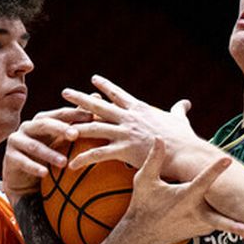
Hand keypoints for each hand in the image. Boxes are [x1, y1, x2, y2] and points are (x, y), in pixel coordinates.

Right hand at [2, 107, 94, 199]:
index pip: (60, 114)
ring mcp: (17, 141)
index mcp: (43, 121)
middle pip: (44, 124)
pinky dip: (33, 167)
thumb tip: (97, 96)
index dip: (74, 114)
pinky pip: (22, 161)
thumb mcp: (61, 137)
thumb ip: (77, 119)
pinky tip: (44, 174)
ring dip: (49, 154)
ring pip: (33, 146)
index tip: (92, 117)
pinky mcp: (10, 157)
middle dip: (60, 128)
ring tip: (64, 162)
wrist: (25, 177)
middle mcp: (28, 127)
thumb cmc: (48, 153)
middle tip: (75, 135)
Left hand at [60, 75, 198, 171]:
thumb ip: (179, 110)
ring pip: (92, 127)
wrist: (185, 153)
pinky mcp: (124, 149)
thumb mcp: (180, 120)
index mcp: (139, 109)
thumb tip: (186, 103)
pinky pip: (98, 154)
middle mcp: (128, 118)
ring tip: (57, 126)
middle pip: (99, 105)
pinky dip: (83, 159)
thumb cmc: (184, 139)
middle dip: (80, 98)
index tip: (93, 79)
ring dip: (74, 126)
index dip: (105, 86)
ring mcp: (124, 132)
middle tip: (65, 92)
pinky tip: (71, 164)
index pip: (118, 94)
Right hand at [118, 139, 243, 243]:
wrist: (143, 233)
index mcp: (184, 198)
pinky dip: (223, 218)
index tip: (227, 159)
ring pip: (220, 219)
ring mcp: (200, 226)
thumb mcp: (144, 181)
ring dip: (233, 219)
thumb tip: (159, 139)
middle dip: (233, 225)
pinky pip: (216, 222)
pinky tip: (232, 213)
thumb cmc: (144, 204)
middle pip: (218, 219)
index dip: (215, 170)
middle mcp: (194, 214)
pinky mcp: (202, 231)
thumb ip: (154, 160)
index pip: (202, 181)